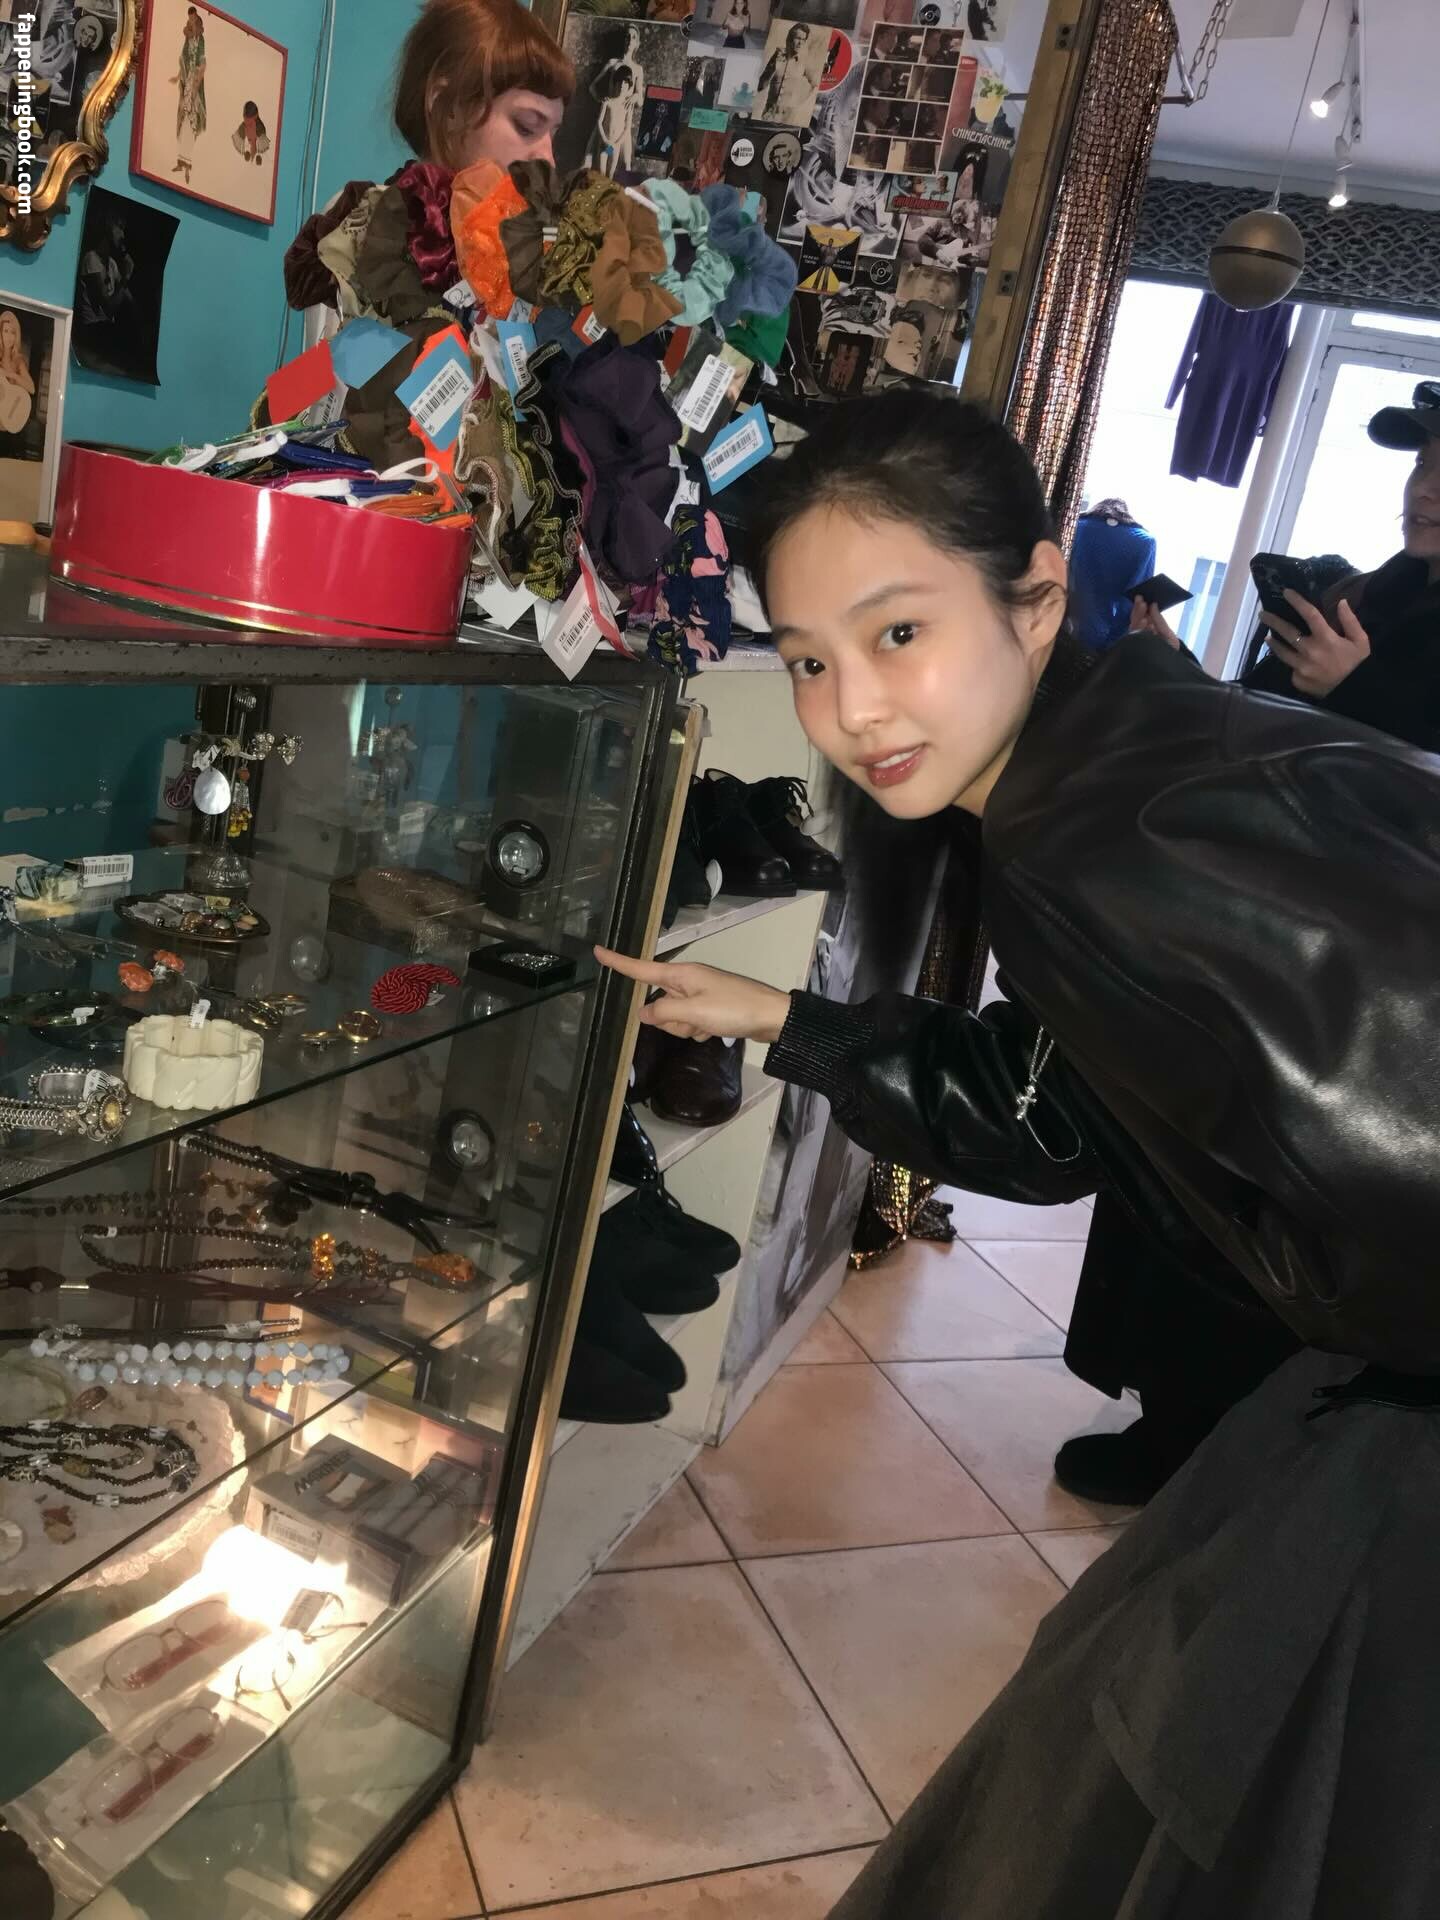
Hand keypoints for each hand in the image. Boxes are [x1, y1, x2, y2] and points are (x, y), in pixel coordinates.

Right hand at [595, 948, 790, 1045]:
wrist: (772, 1017)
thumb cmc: (733, 1009)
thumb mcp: (694, 1013)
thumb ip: (664, 1012)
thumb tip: (642, 1013)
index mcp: (681, 974)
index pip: (641, 968)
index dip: (618, 962)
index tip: (597, 951)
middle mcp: (687, 981)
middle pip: (657, 1002)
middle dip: (669, 1019)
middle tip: (694, 1022)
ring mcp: (698, 996)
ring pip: (673, 1017)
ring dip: (686, 1028)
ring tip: (708, 1027)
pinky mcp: (709, 1009)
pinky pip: (689, 1023)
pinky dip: (698, 1031)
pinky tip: (715, 1031)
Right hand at [1131, 596, 1180, 648]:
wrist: (1170, 668)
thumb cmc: (1170, 652)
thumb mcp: (1168, 634)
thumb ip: (1159, 621)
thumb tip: (1153, 605)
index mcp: (1147, 631)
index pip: (1141, 617)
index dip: (1141, 608)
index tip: (1142, 598)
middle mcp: (1140, 636)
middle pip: (1136, 621)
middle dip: (1138, 610)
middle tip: (1140, 599)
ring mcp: (1136, 643)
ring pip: (1133, 627)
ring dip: (1138, 616)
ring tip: (1142, 606)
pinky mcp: (1133, 648)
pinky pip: (1134, 637)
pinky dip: (1139, 628)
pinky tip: (1144, 621)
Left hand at [1261, 590, 1369, 696]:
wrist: (1354, 691)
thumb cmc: (1357, 664)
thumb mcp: (1360, 641)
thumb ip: (1350, 621)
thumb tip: (1341, 602)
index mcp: (1326, 639)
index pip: (1309, 614)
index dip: (1297, 601)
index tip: (1286, 592)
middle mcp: (1310, 651)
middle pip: (1287, 632)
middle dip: (1273, 621)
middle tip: (1263, 614)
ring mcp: (1301, 667)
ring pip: (1281, 652)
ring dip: (1273, 643)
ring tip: (1268, 637)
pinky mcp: (1298, 680)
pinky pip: (1290, 668)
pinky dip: (1290, 663)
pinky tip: (1290, 660)